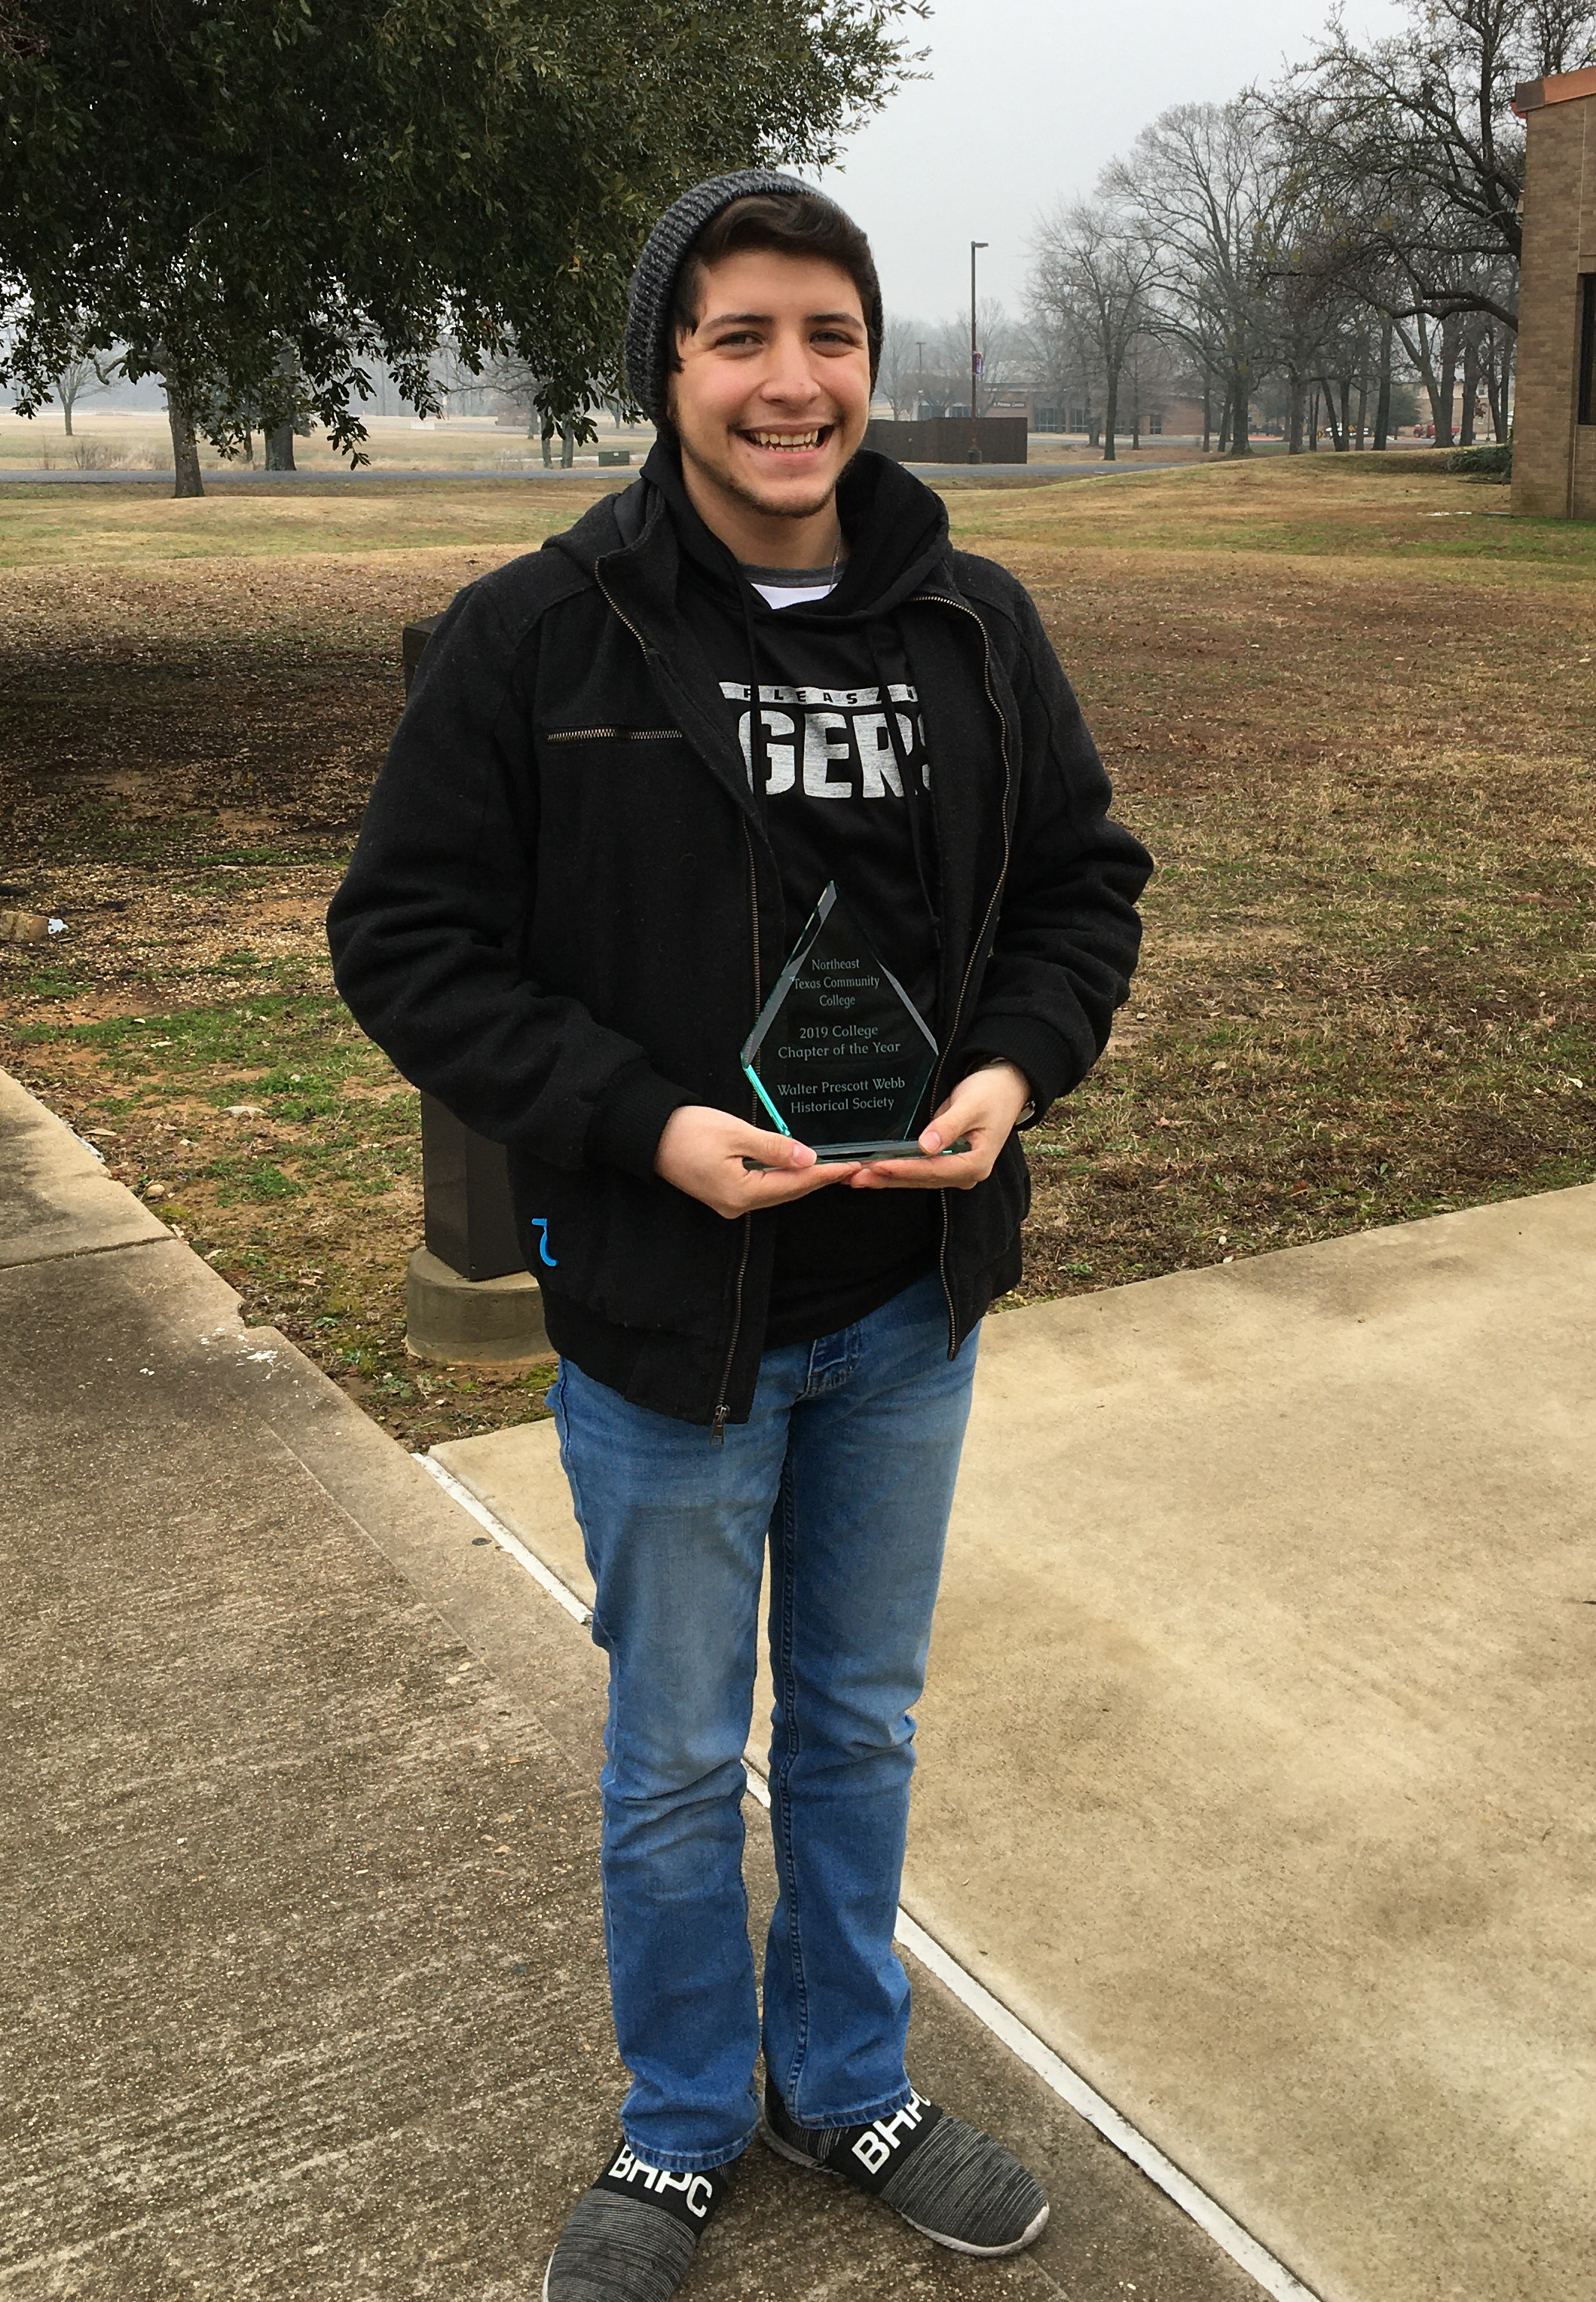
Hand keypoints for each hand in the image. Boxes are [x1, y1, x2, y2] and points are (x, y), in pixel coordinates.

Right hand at [654, 1105, 858, 1219]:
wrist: (648, 1134)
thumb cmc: (688, 1131)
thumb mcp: (736, 1134)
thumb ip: (774, 1148)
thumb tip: (808, 1159)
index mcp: (741, 1193)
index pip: (794, 1184)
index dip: (825, 1174)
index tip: (851, 1166)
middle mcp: (736, 1205)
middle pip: (787, 1192)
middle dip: (819, 1180)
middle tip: (851, 1168)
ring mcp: (729, 1201)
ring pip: (776, 1191)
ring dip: (803, 1180)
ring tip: (832, 1168)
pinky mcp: (723, 1192)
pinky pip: (762, 1188)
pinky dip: (783, 1178)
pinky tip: (798, 1168)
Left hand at [849, 1060, 1030, 1191]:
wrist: (1005, 1087)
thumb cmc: (990, 1093)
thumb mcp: (970, 1105)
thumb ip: (948, 1126)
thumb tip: (927, 1146)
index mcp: (976, 1163)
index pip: (934, 1170)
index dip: (905, 1169)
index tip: (880, 1166)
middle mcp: (966, 1173)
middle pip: (921, 1179)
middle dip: (888, 1178)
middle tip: (856, 1178)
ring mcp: (956, 1170)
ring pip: (917, 1178)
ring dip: (887, 1178)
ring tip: (857, 1178)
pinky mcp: (946, 1163)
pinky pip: (918, 1170)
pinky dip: (896, 1170)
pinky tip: (875, 1171)